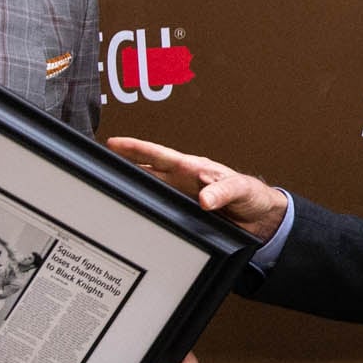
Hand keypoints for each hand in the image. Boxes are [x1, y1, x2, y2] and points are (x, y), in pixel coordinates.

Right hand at [107, 137, 288, 241]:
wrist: (262, 218)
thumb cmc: (253, 196)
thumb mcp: (240, 190)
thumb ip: (223, 192)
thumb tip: (204, 198)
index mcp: (193, 169)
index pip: (158, 155)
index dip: (135, 149)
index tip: (114, 143)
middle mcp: (184, 180)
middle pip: (147, 169)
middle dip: (124, 163)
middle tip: (100, 162)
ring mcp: (183, 195)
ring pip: (151, 187)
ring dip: (133, 185)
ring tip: (110, 184)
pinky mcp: (185, 211)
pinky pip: (161, 206)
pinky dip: (147, 206)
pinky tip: (135, 211)